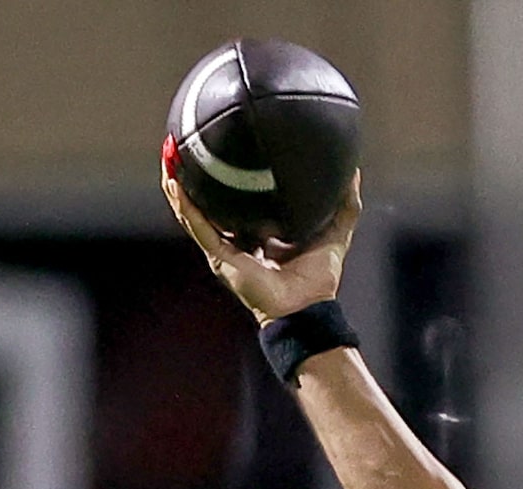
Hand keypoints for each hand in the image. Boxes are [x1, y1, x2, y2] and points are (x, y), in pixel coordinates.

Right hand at [161, 165, 361, 324]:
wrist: (307, 309)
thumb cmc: (319, 281)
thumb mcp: (334, 234)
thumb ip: (345, 206)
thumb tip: (353, 173)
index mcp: (260, 235)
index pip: (240, 203)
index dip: (232, 180)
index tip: (226, 150)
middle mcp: (238, 241)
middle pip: (210, 204)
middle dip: (197, 177)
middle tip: (187, 145)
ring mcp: (225, 249)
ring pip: (195, 212)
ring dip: (180, 186)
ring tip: (169, 156)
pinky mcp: (220, 257)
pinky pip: (197, 226)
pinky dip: (184, 204)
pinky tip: (173, 182)